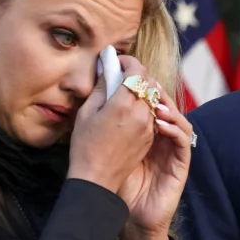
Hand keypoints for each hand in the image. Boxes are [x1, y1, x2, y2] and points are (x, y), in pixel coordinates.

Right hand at [67, 55, 156, 196]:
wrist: (97, 179)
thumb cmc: (85, 146)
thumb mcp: (86, 112)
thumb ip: (101, 87)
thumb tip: (107, 68)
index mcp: (124, 104)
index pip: (137, 71)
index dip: (129, 61)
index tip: (118, 61)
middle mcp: (141, 113)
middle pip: (149, 82)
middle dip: (137, 74)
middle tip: (121, 75)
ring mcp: (148, 126)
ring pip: (153, 98)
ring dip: (143, 90)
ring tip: (126, 92)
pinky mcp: (150, 137)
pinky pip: (152, 113)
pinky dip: (144, 106)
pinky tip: (130, 110)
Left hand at [116, 81, 193, 239]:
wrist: (117, 209)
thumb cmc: (109, 176)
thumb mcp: (104, 139)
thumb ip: (106, 113)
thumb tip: (101, 81)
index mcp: (142, 128)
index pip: (147, 98)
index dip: (142, 82)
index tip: (129, 69)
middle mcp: (159, 135)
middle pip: (165, 104)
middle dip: (155, 91)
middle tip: (144, 83)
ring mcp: (171, 149)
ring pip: (178, 119)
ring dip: (168, 107)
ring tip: (153, 102)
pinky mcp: (179, 163)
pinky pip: (183, 141)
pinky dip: (174, 128)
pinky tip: (160, 123)